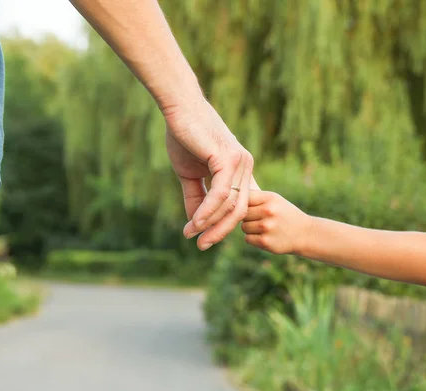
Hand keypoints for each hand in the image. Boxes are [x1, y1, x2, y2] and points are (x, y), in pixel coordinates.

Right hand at [164, 98, 257, 250]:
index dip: (225, 224)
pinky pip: (220, 194)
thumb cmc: (185, 136)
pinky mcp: (229, 159)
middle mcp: (246, 167)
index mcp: (240, 171)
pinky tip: (195, 223)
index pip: (238, 205)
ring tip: (192, 235)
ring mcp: (240, 163)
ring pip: (231, 205)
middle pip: (239, 210)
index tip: (206, 240)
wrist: (179, 109)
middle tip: (202, 246)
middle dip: (220, 231)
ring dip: (210, 224)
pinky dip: (207, 211)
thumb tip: (195, 223)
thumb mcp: (190, 174)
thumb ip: (196, 197)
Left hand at [241, 191, 311, 254]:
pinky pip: (247, 239)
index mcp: (270, 198)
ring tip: (265, 228)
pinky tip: (266, 236)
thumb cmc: (285, 215)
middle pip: (242, 213)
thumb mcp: (275, 200)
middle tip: (260, 219)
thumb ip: (256, 197)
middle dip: (248, 217)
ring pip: (244, 227)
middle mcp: (268, 211)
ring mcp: (267, 227)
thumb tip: (232, 192)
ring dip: (251, 229)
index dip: (243, 201)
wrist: (305, 234)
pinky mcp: (265, 242)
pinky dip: (254, 239)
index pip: (244, 196)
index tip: (245, 204)